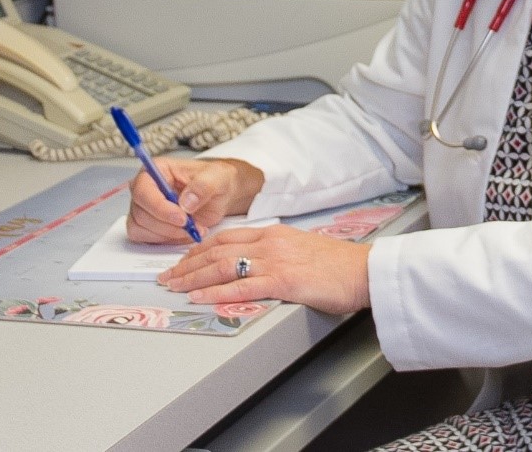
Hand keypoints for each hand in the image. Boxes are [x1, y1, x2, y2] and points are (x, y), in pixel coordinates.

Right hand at [126, 157, 263, 244]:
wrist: (219, 196)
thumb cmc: (215, 181)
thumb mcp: (217, 178)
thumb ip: (202, 186)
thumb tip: (185, 202)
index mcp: (157, 170)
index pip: (143, 190)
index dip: (159, 207)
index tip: (182, 218)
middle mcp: (146, 188)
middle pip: (141, 213)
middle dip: (168, 225)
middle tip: (192, 225)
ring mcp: (145, 208)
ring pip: (142, 228)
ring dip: (170, 234)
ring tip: (194, 228)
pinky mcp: (148, 225)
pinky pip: (146, 238)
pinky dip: (167, 240)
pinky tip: (185, 234)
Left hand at [159, 225, 371, 315]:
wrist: (363, 270)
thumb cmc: (338, 265)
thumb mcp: (301, 248)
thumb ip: (276, 252)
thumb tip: (254, 263)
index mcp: (273, 233)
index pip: (226, 238)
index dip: (198, 249)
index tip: (182, 261)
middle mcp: (270, 243)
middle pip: (217, 250)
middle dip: (187, 264)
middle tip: (167, 277)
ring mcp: (276, 261)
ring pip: (223, 266)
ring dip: (193, 278)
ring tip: (174, 287)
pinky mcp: (284, 281)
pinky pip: (242, 286)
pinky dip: (217, 292)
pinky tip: (200, 297)